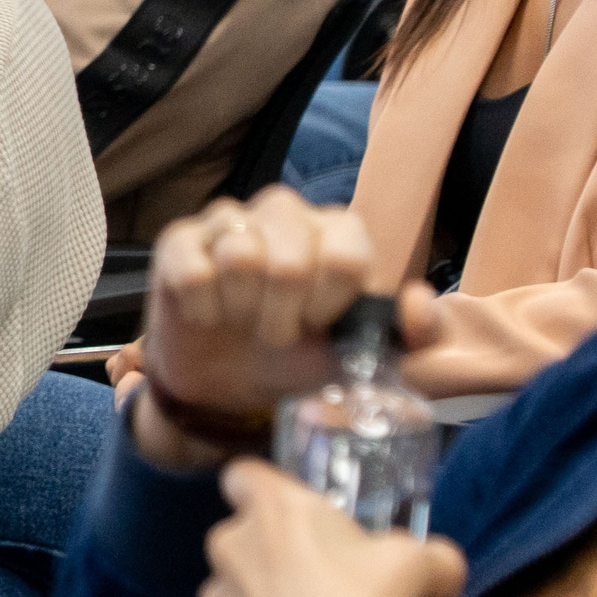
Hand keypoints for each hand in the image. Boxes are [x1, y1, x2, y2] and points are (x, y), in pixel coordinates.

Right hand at [133, 187, 438, 470]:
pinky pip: (193, 270)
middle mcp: (284, 212)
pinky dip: (202, 310)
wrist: (227, 384)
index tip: (316, 326)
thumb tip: (417, 303)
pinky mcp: (178, 240)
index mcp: (334, 231)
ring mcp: (228, 221)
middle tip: (274, 333)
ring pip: (240, 257)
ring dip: (241, 311)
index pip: (345, 254)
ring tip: (240, 322)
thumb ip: (413, 337)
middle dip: (281, 315)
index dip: (328, 304)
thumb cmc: (297, 360)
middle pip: (290, 259)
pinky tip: (207, 317)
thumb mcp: (363, 359)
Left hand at [199, 462, 467, 596]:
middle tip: (321, 582)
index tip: (290, 513)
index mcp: (271, 510)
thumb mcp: (420, 565)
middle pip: (243, 541)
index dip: (263, 491)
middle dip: (274, 557)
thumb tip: (444, 571)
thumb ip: (430, 556)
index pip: (242, 476)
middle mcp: (232, 548)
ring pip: (235, 595)